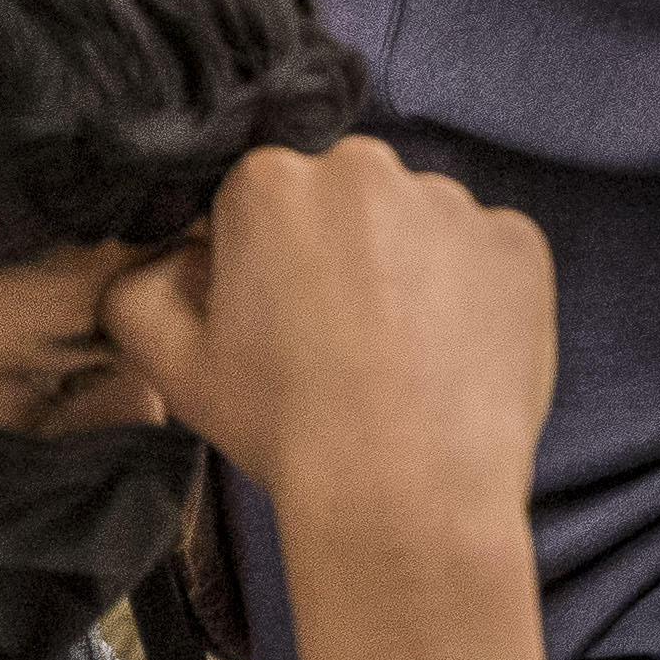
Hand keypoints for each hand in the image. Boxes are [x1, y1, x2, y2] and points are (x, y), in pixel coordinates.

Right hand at [105, 136, 555, 530]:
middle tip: (338, 343)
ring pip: (418, 225)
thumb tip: (162, 259)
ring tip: (400, 360)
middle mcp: (364, 168)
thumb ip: (140, 292)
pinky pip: (487, 256)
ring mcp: (452, 201)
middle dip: (338, 254)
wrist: (405, 492)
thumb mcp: (174, 365)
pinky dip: (474, 296)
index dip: (263, 262)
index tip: (277, 320)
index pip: (260, 201)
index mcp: (270, 183)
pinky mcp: (519, 241)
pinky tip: (451, 359)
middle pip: (344, 200)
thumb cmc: (286, 428)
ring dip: (408, 271)